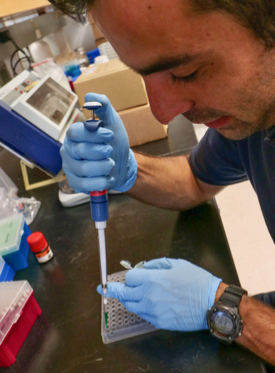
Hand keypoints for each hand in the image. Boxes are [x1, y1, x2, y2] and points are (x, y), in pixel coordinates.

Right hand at [60, 93, 136, 192]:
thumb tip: (90, 96)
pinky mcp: (75, 183)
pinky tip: (109, 178)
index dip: (94, 135)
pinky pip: (85, 185)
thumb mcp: (113, 122)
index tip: (110, 135)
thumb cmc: (114, 142)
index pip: (76, 132)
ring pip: (84, 169)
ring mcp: (70, 168)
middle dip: (101, 152)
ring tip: (111, 164)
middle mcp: (68, 150)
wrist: (122, 164)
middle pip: (80, 151)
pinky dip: (101, 182)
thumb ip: (104, 107)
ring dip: (104, 167)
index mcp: (74, 134)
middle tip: (110, 151)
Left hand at [97, 258, 221, 330]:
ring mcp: (153, 311)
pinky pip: (143, 315)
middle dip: (115, 290)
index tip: (129, 276)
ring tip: (129, 295)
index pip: (128, 278)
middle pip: (123, 294)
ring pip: (131, 306)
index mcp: (153, 280)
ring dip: (128, 300)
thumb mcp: (177, 264)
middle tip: (105, 289)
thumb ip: (156, 264)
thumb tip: (144, 267)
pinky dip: (141, 308)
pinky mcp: (159, 322)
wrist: (211, 303)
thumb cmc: (196, 281)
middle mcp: (149, 296)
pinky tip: (147, 303)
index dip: (129, 275)